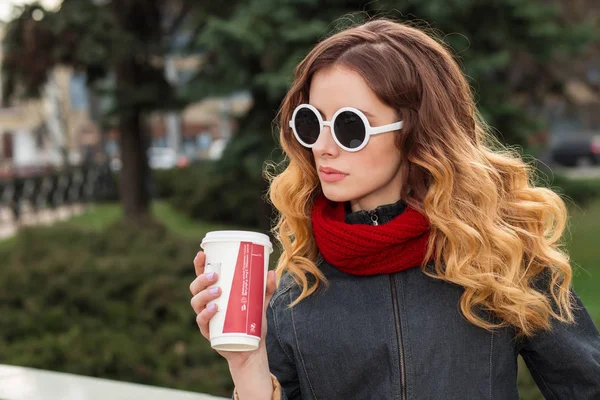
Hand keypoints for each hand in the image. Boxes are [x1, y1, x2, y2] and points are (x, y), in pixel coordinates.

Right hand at [190, 251, 277, 368]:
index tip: (202, 253)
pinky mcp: (209, 331)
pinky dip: (206, 313)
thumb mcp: (261, 303)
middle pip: (195, 287)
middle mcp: (207, 303)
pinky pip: (201, 321)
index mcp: (215, 292)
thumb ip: (266, 288)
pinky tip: (215, 308)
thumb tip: (271, 272)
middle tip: (216, 276)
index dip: (200, 264)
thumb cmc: (252, 322)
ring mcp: (206, 317)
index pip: (203, 275)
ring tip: (218, 290)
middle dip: (202, 279)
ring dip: (205, 294)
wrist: (252, 349)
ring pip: (196, 302)